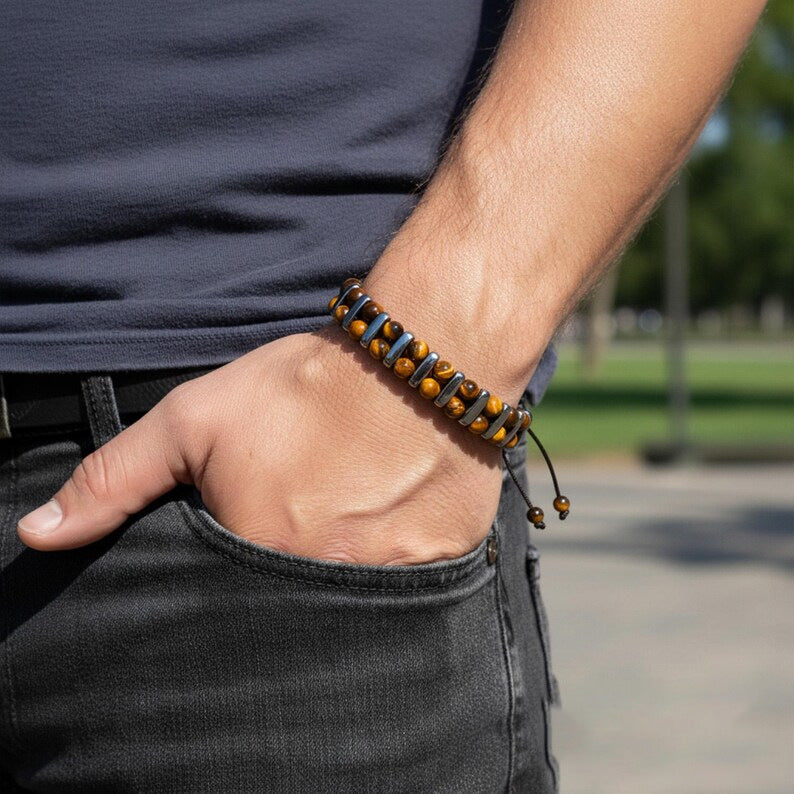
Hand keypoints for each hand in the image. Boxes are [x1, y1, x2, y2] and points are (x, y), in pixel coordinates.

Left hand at [17, 325, 504, 563]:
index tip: (259, 528)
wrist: (424, 357)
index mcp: (258, 557)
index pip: (225, 606)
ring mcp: (392, 583)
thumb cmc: (308, 385)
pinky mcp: (441, 567)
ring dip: (343, 565)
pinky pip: (409, 588)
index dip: (239, 563)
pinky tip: (395, 514)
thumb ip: (115, 479)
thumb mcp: (197, 419)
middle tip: (311, 512)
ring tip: (351, 510)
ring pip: (351, 602)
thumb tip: (36, 536)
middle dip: (290, 569)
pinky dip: (394, 560)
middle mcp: (326, 585)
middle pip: (291, 610)